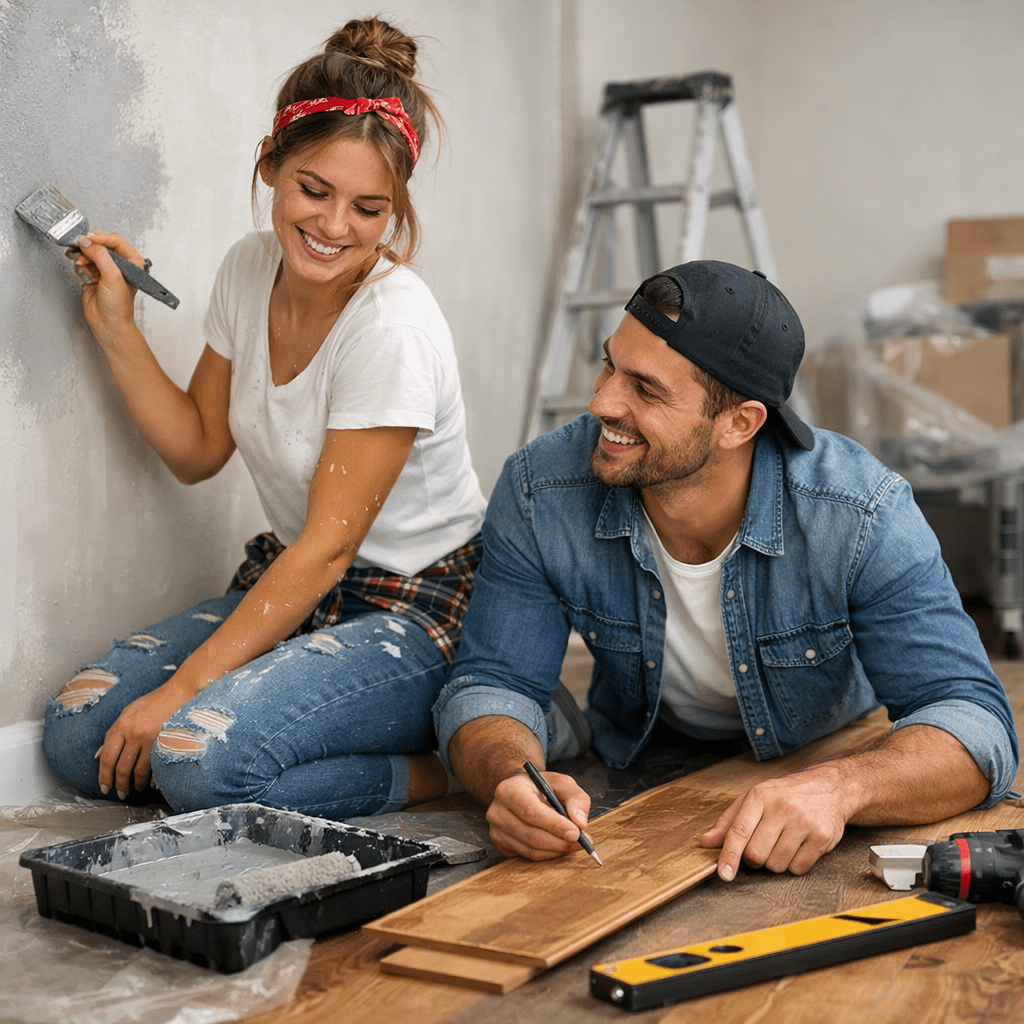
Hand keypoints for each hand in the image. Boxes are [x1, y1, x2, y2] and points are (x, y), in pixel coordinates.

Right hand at [64, 231, 144, 334]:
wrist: (108, 323)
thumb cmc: (118, 306)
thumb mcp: (112, 276)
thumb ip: (100, 255)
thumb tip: (87, 242)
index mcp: (132, 262)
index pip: (116, 240)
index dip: (101, 237)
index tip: (88, 238)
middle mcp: (119, 264)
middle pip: (100, 244)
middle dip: (90, 247)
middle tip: (82, 249)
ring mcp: (105, 269)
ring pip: (90, 252)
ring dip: (83, 257)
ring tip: (82, 264)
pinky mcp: (92, 274)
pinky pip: (82, 261)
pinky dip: (79, 264)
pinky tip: (82, 272)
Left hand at [97, 676, 194, 797]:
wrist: (179, 692)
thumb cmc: (155, 701)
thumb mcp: (129, 712)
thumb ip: (114, 732)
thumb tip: (101, 754)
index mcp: (121, 724)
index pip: (106, 756)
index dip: (103, 775)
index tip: (104, 785)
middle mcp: (132, 732)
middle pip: (119, 766)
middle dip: (118, 784)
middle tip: (120, 793)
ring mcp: (148, 737)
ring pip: (136, 769)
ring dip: (134, 784)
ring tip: (135, 789)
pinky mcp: (162, 741)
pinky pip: (153, 765)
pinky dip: (150, 777)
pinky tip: (150, 783)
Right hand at [486, 769, 592, 860]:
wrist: (521, 792)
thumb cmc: (541, 787)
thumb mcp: (562, 783)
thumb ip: (576, 798)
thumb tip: (580, 823)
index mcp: (509, 790)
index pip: (531, 812)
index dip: (555, 825)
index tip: (576, 833)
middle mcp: (498, 811)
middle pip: (532, 836)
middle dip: (560, 842)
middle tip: (581, 842)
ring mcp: (497, 831)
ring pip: (531, 850)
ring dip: (556, 850)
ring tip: (572, 843)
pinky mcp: (501, 845)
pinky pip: (528, 857)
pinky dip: (548, 854)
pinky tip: (557, 844)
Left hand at [699, 766, 847, 879]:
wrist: (829, 788)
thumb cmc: (786, 795)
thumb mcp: (754, 799)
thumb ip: (728, 821)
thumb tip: (706, 842)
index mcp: (760, 797)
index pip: (739, 831)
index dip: (729, 856)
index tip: (724, 874)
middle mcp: (781, 808)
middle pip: (756, 854)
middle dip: (754, 859)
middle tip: (761, 846)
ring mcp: (803, 822)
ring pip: (776, 865)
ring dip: (775, 862)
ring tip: (781, 843)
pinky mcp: (822, 837)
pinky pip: (798, 868)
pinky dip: (794, 865)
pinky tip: (798, 847)